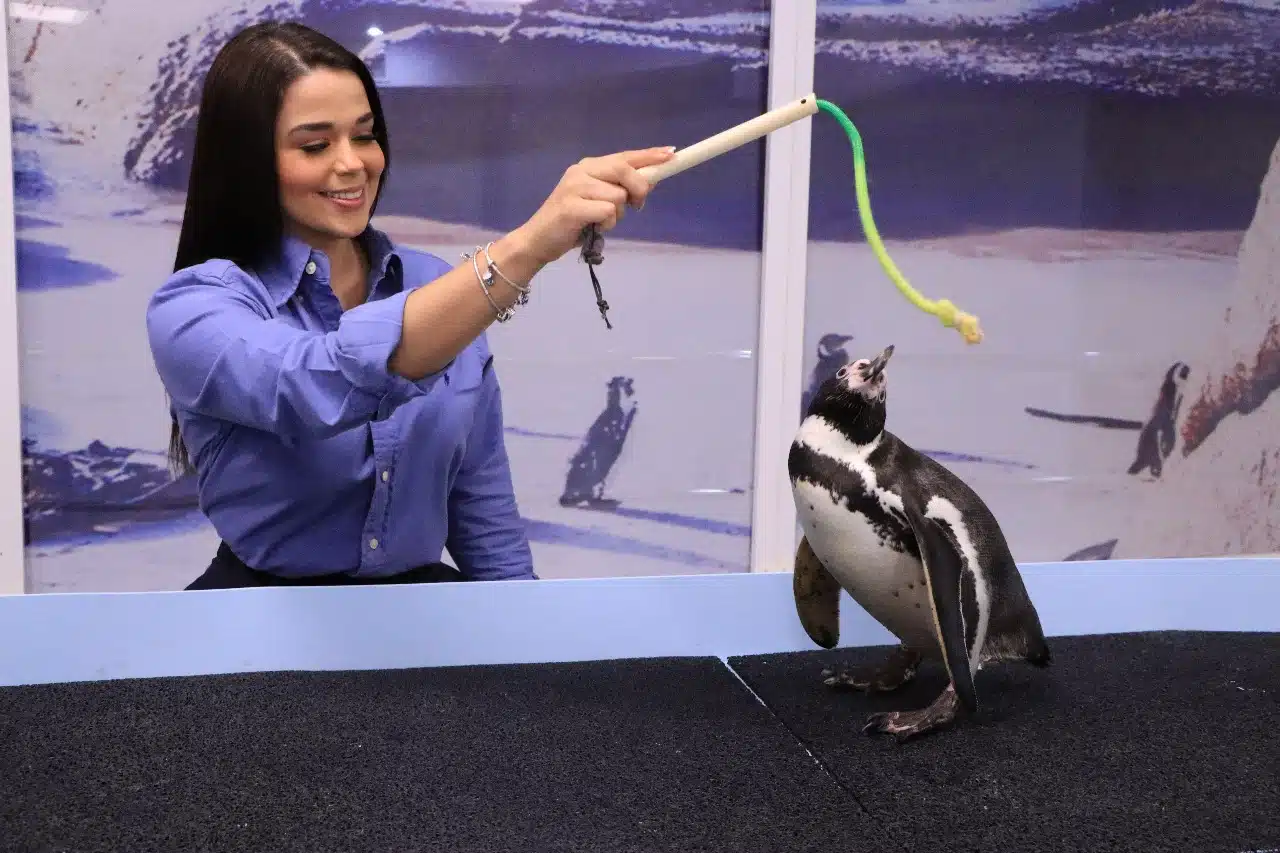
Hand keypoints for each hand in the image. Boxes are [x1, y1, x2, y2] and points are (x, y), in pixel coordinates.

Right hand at [512, 147, 675, 266]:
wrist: (539, 240)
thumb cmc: (572, 223)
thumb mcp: (600, 202)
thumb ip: (620, 190)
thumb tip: (650, 183)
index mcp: (589, 167)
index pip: (624, 157)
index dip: (649, 156)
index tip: (671, 154)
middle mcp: (581, 171)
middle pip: (624, 170)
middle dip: (639, 188)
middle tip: (637, 206)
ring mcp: (575, 187)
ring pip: (618, 196)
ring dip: (616, 215)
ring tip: (599, 222)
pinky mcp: (571, 206)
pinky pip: (607, 212)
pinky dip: (606, 225)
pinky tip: (593, 228)